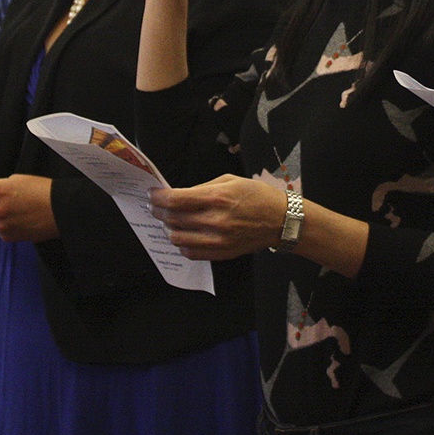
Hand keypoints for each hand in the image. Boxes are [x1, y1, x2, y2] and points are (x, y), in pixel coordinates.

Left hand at [148, 174, 287, 259]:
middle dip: (159, 211)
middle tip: (155, 206)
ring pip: (178, 238)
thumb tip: (179, 195)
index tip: (152, 194)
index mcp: (217, 198)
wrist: (281, 220)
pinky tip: (183, 235)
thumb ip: (202, 188)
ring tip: (169, 221)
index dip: (158, 197)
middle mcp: (216, 221)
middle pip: (173, 219)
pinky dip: (182, 244)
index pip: (176, 200)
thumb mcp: (230, 181)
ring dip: (168, 229)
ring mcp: (218, 240)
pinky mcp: (222, 253)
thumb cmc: (257, 196)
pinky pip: (191, 253)